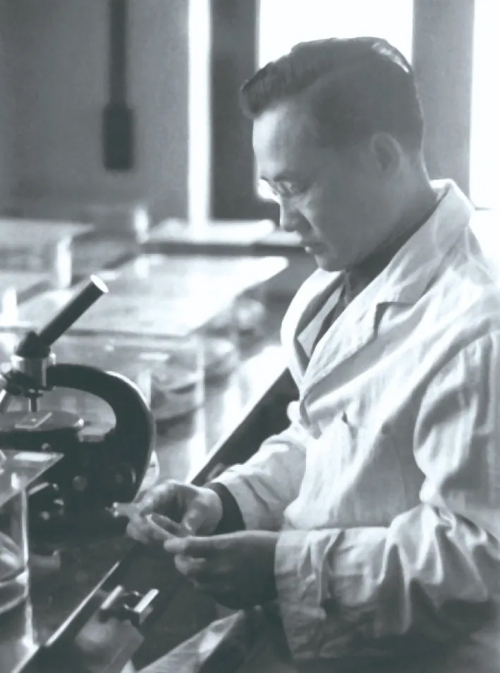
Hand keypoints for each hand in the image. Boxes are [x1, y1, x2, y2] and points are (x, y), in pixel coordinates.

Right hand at [125, 481, 222, 544]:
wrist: (209, 511)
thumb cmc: (206, 502)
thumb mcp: (203, 507)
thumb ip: (192, 519)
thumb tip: (183, 536)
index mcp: (166, 490)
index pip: (152, 496)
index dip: (145, 505)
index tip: (141, 515)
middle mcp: (154, 502)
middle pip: (138, 514)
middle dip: (144, 527)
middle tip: (157, 538)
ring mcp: (152, 517)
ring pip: (137, 528)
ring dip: (145, 537)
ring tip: (161, 545)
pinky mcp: (154, 531)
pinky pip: (145, 538)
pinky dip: (150, 543)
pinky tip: (159, 550)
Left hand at [162, 531, 278, 608]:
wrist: (286, 566)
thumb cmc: (263, 544)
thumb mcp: (237, 537)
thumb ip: (215, 545)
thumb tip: (195, 548)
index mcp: (223, 548)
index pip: (189, 547)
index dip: (175, 546)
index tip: (168, 545)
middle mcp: (220, 569)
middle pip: (188, 569)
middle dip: (181, 563)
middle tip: (180, 559)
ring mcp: (225, 588)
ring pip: (197, 584)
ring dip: (194, 576)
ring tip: (198, 570)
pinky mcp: (232, 601)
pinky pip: (212, 596)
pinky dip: (209, 588)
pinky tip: (215, 581)